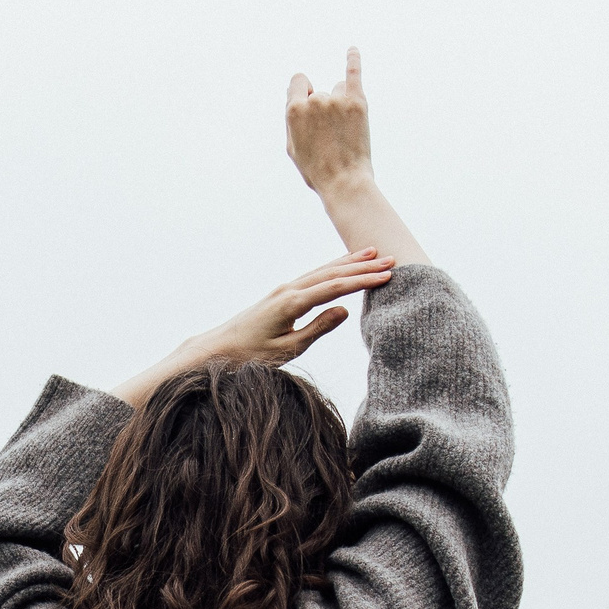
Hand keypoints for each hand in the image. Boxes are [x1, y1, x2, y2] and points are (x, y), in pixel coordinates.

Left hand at [180, 249, 397, 364]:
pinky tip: (343, 266)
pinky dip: (332, 269)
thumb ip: (318, 328)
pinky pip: (313, 277)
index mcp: (292, 303)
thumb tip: (344, 310)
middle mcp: (289, 290)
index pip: (335, 287)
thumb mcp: (288, 349)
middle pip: (332, 273)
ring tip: (373, 253)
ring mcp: (284, 289)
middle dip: (362, 266)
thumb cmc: (251, 356)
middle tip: (390, 259)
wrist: (218, 349)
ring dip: (349, 262)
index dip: (362, 281)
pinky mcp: (282, 294)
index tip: (386, 276)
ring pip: (323, 271)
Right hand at [287, 48, 372, 194]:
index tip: (307, 104)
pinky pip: (353, 72)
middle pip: (318, 92)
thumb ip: (291, 118)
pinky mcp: (358, 102)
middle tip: (328, 135)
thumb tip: (295, 95)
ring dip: (339, 103)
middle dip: (321, 108)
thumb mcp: (292, 147)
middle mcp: (314, 101)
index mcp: (294, 110)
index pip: (298, 82)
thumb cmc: (317, 169)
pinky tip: (352, 49)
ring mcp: (337, 100)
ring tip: (343, 131)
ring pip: (337, 90)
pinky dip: (353, 59)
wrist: (344, 182)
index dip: (302, 92)